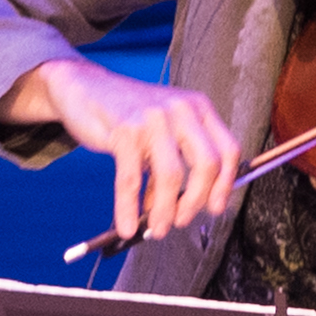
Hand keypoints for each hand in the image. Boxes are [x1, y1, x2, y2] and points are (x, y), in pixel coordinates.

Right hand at [12, 59, 244, 249]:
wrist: (85, 87)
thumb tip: (186, 205)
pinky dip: (128, 209)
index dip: (225, 186)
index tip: (214, 209)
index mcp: (198, 108)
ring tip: (156, 229)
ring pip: (171, 176)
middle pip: (207, 165)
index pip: (229, 151)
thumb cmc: (129, 113)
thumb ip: (181, 156)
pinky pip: (131, 180)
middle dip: (196, 202)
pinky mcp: (124, 131)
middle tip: (181, 221)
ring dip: (165, 212)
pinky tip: (126, 225)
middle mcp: (181, 109)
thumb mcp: (166, 124)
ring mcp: (153, 119)